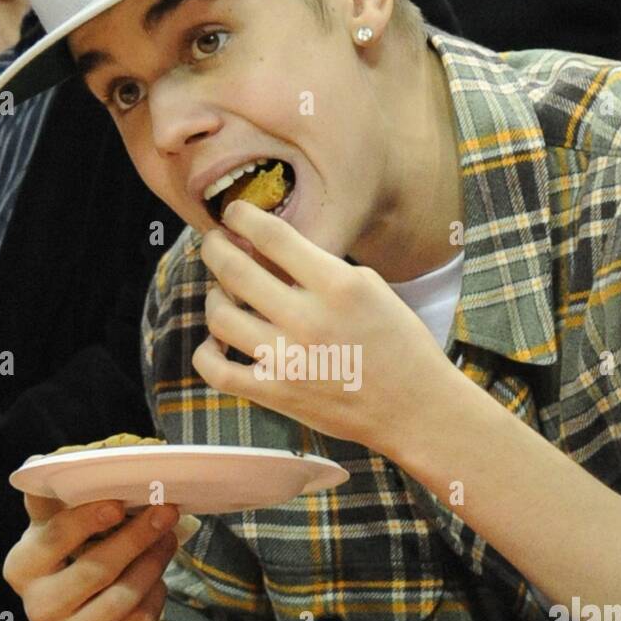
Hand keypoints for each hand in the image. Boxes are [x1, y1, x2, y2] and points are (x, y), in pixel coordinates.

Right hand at [3, 494, 186, 620]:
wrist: (87, 605)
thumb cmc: (72, 551)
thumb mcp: (57, 521)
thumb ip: (54, 495)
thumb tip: (48, 461)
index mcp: (21, 567)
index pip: (55, 539)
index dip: (88, 520)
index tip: (119, 503)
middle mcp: (37, 608)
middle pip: (96, 569)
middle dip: (136, 537)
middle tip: (165, 512)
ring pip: (122, 597)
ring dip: (153, 563)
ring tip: (167, 539)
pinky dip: (155, 597)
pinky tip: (158, 578)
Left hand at [193, 199, 450, 453]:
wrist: (414, 408)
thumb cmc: (400, 345)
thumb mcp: (372, 288)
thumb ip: (324, 268)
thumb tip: (274, 253)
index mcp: (338, 285)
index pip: (273, 237)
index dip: (243, 216)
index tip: (234, 213)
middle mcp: (308, 319)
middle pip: (234, 271)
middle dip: (215, 249)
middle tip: (214, 244)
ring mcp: (288, 360)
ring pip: (219, 317)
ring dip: (214, 297)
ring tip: (222, 295)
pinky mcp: (276, 393)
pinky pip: (217, 371)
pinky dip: (207, 352)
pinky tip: (216, 343)